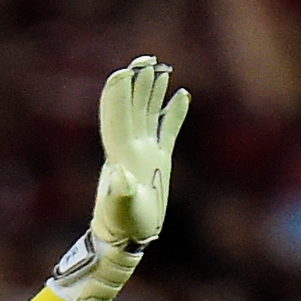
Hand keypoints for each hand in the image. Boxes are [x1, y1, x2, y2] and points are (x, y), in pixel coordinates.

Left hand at [49, 55, 188, 300]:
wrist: (126, 240)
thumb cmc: (122, 227)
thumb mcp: (121, 211)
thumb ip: (120, 195)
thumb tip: (119, 177)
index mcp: (120, 155)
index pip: (117, 117)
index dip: (119, 95)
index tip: (124, 72)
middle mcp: (130, 147)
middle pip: (133, 107)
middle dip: (137, 83)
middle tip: (147, 59)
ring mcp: (145, 152)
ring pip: (148, 113)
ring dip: (152, 91)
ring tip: (160, 68)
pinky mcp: (158, 160)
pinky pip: (166, 129)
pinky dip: (173, 113)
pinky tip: (183, 95)